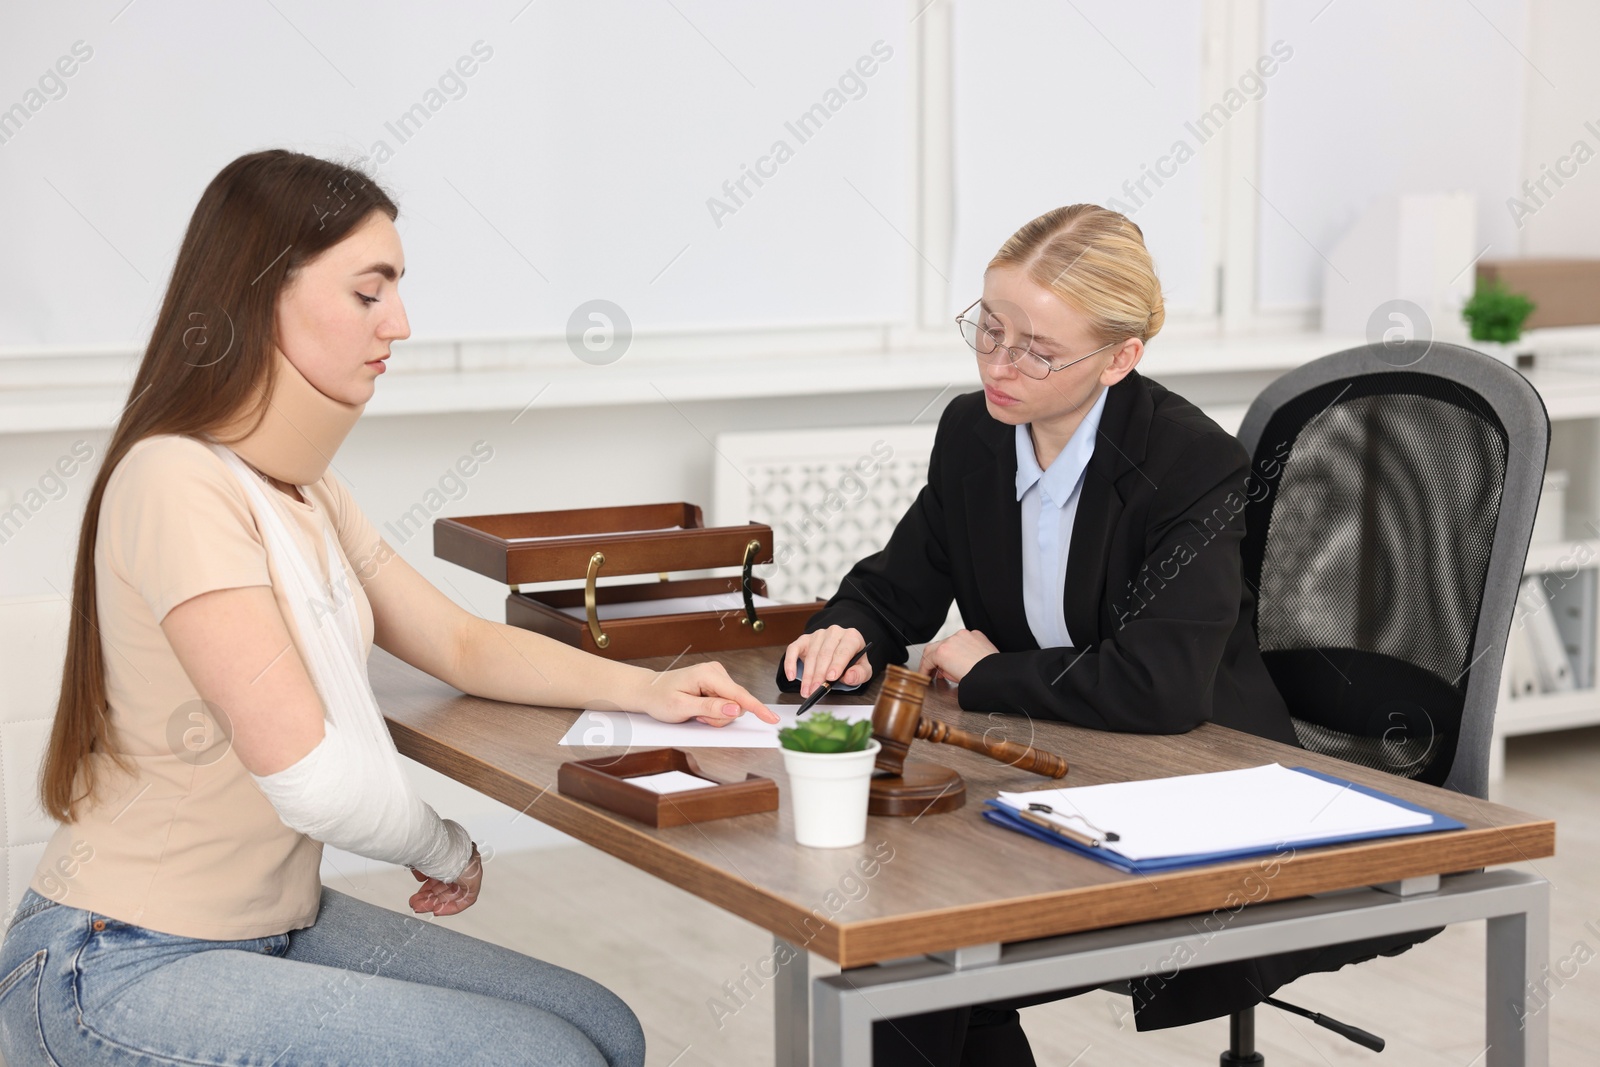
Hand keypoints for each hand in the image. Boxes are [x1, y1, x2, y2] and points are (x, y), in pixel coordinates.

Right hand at [410, 842, 481, 916]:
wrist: (444, 848)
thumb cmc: (434, 849)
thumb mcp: (424, 860)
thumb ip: (422, 870)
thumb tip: (420, 878)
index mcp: (450, 857)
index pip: (439, 876)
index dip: (427, 888)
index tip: (417, 895)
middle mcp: (460, 865)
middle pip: (444, 887)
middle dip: (428, 898)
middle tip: (415, 904)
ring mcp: (468, 873)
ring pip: (451, 895)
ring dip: (435, 903)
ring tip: (419, 908)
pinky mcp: (474, 883)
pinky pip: (464, 900)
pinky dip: (451, 907)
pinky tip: (437, 910)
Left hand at [637, 660, 778, 727]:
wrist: (650, 691)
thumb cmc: (661, 697)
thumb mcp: (682, 707)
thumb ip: (710, 709)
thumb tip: (734, 710)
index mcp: (708, 674)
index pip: (739, 695)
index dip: (757, 708)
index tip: (771, 718)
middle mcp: (716, 672)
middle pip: (736, 703)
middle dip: (721, 717)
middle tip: (699, 717)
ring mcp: (718, 677)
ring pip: (732, 706)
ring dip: (717, 716)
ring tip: (697, 713)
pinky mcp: (718, 684)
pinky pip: (727, 704)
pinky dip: (715, 712)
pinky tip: (700, 709)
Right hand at [783, 625, 873, 697]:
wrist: (842, 652)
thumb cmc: (852, 661)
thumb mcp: (863, 669)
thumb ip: (860, 674)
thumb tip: (849, 676)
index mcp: (851, 637)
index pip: (844, 650)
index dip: (837, 664)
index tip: (831, 677)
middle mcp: (834, 632)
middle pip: (825, 654)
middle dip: (819, 675)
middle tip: (815, 690)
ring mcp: (818, 635)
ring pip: (811, 655)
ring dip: (807, 676)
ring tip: (806, 691)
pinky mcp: (804, 640)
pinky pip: (794, 649)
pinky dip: (790, 663)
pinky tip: (791, 675)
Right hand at [918, 629, 997, 684]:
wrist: (997, 674)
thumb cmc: (978, 678)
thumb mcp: (953, 678)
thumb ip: (944, 671)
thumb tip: (943, 669)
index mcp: (942, 652)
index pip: (927, 659)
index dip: (924, 669)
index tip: (925, 674)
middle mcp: (951, 640)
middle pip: (934, 647)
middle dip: (932, 659)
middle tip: (933, 670)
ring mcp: (964, 635)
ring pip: (948, 641)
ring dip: (946, 652)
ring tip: (950, 664)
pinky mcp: (975, 634)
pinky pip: (963, 639)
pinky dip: (960, 647)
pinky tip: (963, 656)